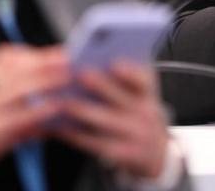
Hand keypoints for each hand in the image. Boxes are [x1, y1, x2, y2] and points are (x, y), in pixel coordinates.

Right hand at [0, 45, 71, 188]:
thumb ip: (13, 83)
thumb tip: (51, 73)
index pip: (8, 57)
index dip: (36, 53)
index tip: (60, 51)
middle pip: (17, 70)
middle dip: (46, 64)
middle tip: (71, 61)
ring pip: (19, 90)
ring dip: (46, 83)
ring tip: (68, 80)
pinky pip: (19, 119)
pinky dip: (39, 113)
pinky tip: (56, 111)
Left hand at [53, 62, 169, 180]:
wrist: (154, 152)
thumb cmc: (137, 113)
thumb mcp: (140, 94)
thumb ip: (124, 77)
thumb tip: (93, 60)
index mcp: (148, 93)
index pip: (144, 81)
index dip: (131, 73)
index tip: (115, 63)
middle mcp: (146, 113)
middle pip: (121, 99)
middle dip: (100, 86)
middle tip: (79, 75)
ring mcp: (136, 135)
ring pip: (105, 121)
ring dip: (83, 111)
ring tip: (62, 101)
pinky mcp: (122, 153)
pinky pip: (95, 143)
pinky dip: (76, 135)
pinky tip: (60, 127)